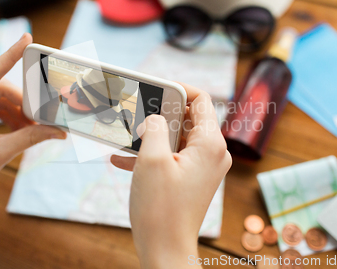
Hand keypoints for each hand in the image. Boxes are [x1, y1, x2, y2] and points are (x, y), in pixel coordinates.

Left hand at [0, 33, 65, 241]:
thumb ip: (30, 138)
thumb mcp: (0, 154)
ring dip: (17, 111)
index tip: (26, 38)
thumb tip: (58, 131)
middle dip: (23, 103)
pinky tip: (21, 127)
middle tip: (43, 118)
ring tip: (32, 127)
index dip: (10, 55)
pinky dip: (9, 115)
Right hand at [111, 84, 231, 268]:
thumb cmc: (161, 209)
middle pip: (188, 117)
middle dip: (159, 113)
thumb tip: (156, 117)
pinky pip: (173, 156)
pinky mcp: (192, 179)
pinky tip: (123, 158)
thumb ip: (155, 128)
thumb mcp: (152, 159)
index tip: (154, 87)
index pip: (200, 99)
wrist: (165, 249)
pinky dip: (152, 154)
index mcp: (209, 143)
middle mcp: (212, 153)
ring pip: (177, 137)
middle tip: (136, 112)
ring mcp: (203, 167)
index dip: (177, 88)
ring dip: (152, 135)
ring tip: (126, 136)